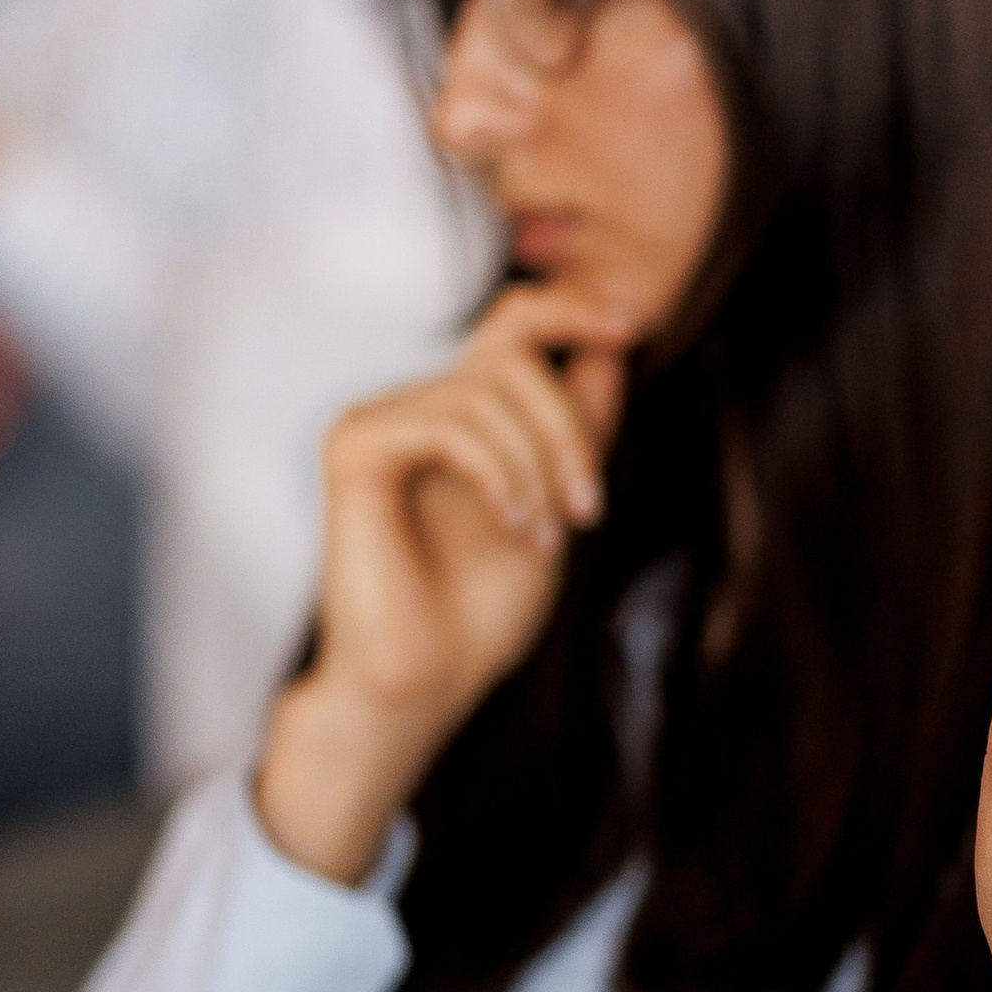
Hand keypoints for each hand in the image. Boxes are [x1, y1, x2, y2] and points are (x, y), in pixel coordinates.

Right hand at [254, 279, 628, 885]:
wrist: (424, 684)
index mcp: (459, 414)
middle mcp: (414, 405)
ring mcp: (379, 420)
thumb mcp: (556, 505)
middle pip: (515, 349)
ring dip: (540, 464)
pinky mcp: (355, 445)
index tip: (635, 326)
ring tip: (545, 536)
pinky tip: (511, 524)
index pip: (515, 321)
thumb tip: (614, 345)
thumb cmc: (479, 613)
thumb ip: (580, 428)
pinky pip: (449, 421)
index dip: (574, 307)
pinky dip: (498, 472)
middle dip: (570, 426)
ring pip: (490, 388)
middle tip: (590, 508)